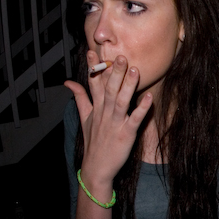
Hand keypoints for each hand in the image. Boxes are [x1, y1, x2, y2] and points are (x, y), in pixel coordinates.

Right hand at [64, 51, 152, 187]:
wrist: (97, 168)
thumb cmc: (93, 142)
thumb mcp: (84, 118)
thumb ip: (79, 98)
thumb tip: (68, 82)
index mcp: (96, 108)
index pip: (93, 84)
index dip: (94, 68)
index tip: (93, 50)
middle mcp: (105, 113)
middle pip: (109, 89)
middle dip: (113, 73)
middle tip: (120, 55)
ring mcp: (115, 123)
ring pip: (121, 101)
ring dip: (128, 86)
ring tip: (134, 70)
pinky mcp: (126, 134)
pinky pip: (135, 119)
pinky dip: (142, 109)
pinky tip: (149, 97)